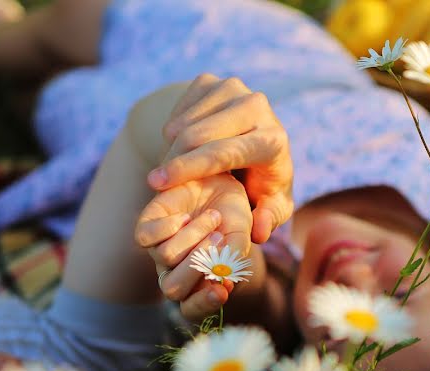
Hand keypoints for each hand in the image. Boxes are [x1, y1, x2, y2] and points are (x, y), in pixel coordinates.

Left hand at [135, 173, 253, 321]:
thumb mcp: (240, 238)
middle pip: (172, 290)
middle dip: (195, 267)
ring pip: (166, 257)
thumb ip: (232, 260)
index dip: (204, 303)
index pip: (192, 309)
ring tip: (213, 217)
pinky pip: (145, 239)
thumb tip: (223, 279)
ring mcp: (159, 250)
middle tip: (219, 238)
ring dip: (194, 235)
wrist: (219, 182)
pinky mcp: (146, 228)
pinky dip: (169, 227)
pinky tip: (184, 216)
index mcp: (198, 283)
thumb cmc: (233, 216)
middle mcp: (176, 271)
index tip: (222, 289)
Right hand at [145, 74, 293, 244]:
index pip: (223, 152)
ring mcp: (234, 88)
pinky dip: (173, 130)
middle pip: (198, 134)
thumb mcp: (272, 207)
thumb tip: (259, 230)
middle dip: (171, 161)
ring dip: (171, 148)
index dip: (187, 169)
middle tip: (156, 183)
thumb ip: (267, 221)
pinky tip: (186, 145)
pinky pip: (177, 108)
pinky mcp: (212, 81)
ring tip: (177, 168)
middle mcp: (257, 106)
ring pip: (184, 122)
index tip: (156, 185)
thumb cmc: (261, 183)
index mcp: (274, 139)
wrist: (255, 142)